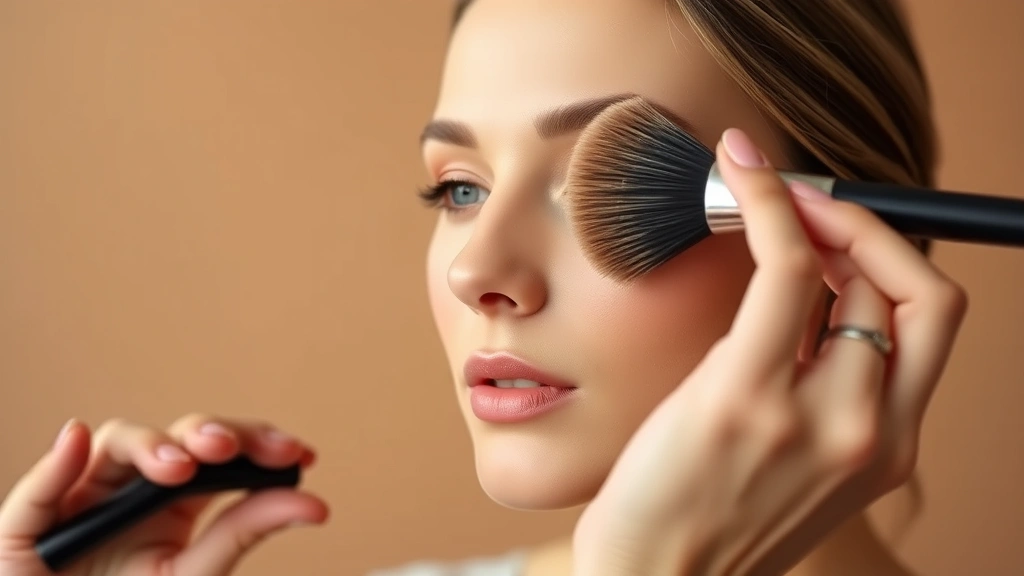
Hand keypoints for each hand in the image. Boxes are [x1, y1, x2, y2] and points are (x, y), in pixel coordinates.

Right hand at [0, 415, 327, 575]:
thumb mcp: (193, 573)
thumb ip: (244, 534)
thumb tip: (314, 502)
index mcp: (175, 498)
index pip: (220, 452)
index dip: (256, 441)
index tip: (298, 452)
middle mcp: (134, 483)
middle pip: (177, 436)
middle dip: (210, 433)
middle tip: (230, 449)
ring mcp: (84, 492)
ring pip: (118, 443)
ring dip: (150, 445)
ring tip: (179, 466)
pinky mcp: (30, 520)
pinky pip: (38, 489)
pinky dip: (56, 463)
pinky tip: (75, 440)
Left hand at [573, 129, 967, 574]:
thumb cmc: (703, 519)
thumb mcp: (789, 463)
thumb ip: (815, 387)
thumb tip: (805, 292)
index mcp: (887, 449)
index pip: (929, 323)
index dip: (890, 260)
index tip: (839, 232)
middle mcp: (870, 432)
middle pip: (916, 290)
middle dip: (866, 229)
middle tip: (808, 206)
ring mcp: (816, 416)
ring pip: (848, 272)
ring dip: (810, 216)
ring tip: (765, 203)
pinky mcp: (746, 395)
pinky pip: (784, 267)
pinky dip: (770, 203)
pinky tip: (740, 171)